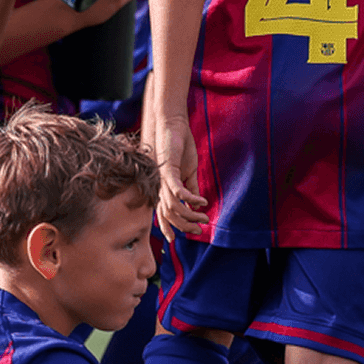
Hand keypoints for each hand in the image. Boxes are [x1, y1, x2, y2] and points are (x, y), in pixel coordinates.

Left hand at [149, 115, 208, 240]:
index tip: (178, 239)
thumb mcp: (188, 170)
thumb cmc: (179, 146)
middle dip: (184, 226)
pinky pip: (177, 191)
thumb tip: (197, 204)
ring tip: (204, 217)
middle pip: (169, 214)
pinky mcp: (168, 170)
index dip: (168, 228)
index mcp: (163, 187)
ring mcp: (162, 179)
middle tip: (199, 230)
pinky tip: (201, 201)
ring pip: (173, 206)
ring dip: (190, 214)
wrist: (172, 124)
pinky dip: (190, 198)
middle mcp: (159, 186)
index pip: (162, 213)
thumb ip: (191, 187)